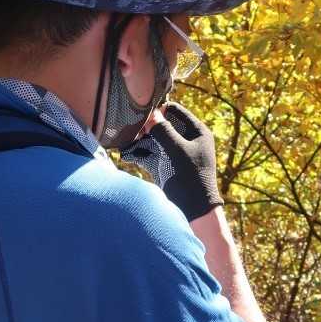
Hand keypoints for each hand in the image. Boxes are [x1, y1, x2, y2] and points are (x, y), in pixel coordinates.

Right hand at [121, 102, 222, 221]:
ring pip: (153, 140)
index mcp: (196, 132)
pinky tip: (126, 154)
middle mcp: (186, 140)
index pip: (175, 110)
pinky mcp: (165, 166)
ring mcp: (174, 153)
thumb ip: (163, 131)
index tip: (141, 114)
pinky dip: (138, 154)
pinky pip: (149, 155)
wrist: (194, 211)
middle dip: (144, 128)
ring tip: (123, 144)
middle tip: (128, 129)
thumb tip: (151, 115)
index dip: (158, 110)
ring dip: (138, 142)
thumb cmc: (191, 178)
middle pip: (161, 125)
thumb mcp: (177, 151)